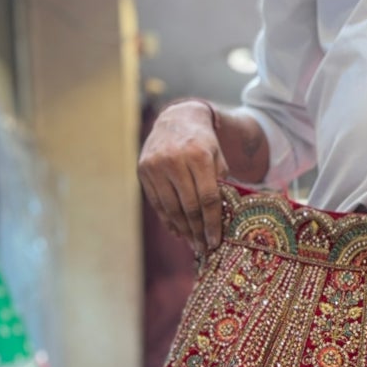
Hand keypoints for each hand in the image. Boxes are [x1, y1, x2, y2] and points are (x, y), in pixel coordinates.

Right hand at [138, 99, 229, 257]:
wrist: (176, 118)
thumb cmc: (203, 143)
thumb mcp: (218, 158)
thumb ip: (221, 185)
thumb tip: (223, 220)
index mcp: (198, 156)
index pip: (207, 198)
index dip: (212, 223)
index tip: (215, 241)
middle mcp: (174, 160)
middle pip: (188, 206)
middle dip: (197, 231)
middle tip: (204, 248)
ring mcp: (156, 165)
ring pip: (171, 207)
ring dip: (183, 229)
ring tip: (193, 243)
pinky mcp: (143, 170)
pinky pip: (157, 202)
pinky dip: (168, 219)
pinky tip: (178, 231)